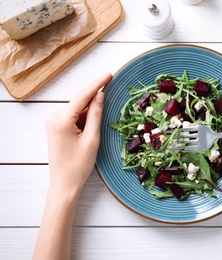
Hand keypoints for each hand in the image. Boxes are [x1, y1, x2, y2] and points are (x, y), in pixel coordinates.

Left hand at [45, 72, 111, 193]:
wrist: (63, 183)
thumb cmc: (78, 165)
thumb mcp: (92, 138)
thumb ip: (96, 114)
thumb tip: (100, 95)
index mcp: (61, 119)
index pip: (83, 96)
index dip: (97, 84)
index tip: (109, 74)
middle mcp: (53, 117)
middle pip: (79, 101)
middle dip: (95, 98)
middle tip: (111, 91)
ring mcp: (52, 122)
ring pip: (77, 109)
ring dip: (90, 110)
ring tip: (99, 121)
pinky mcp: (55, 127)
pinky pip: (73, 116)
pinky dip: (84, 117)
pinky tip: (91, 124)